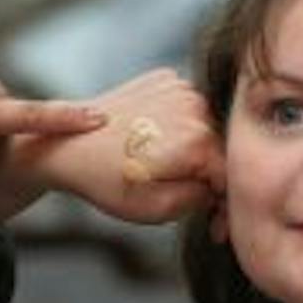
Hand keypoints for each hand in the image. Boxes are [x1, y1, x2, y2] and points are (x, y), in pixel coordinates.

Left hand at [25, 67, 221, 223]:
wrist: (67, 147)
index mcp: (198, 140)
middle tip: (192, 200)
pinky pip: (188, 107)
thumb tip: (221, 187)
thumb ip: (203, 199)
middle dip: (212, 175)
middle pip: (224, 147)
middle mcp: (196, 106)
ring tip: (166, 167)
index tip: (214, 224)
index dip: (225, 203)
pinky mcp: (165, 79)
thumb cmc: (106, 181)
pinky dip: (180, 125)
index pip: (234, 174)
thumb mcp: (157, 209)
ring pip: (208, 125)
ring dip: (197, 148)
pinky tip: (156, 142)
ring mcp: (181, 87)